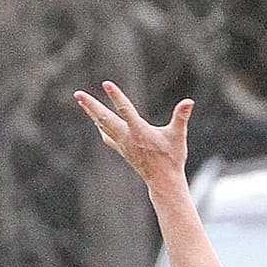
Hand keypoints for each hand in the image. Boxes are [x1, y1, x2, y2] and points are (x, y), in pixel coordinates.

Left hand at [73, 81, 193, 188]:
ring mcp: (123, 145)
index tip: (106, 83)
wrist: (163, 183)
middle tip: (77, 94)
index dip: (116, 96)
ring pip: (103, 126)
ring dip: (92, 113)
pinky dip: (101, 128)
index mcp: (139, 132)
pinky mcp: (123, 150)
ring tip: (82, 101)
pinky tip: (97, 123)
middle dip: (91, 106)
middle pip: (104, 119)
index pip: (125, 110)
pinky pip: (108, 137)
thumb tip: (189, 102)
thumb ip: (181, 118)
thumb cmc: (172, 158)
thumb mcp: (179, 136)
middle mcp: (127, 138)